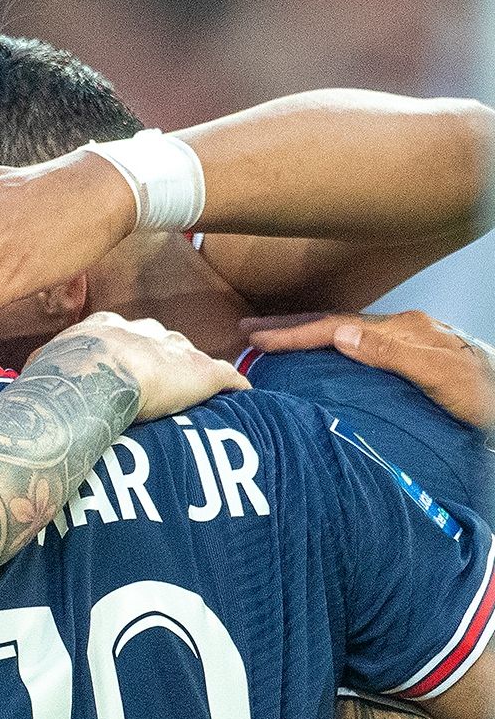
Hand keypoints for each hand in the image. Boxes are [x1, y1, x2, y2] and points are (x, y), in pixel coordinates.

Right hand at [48, 312, 247, 422]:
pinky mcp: (203, 372)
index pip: (121, 332)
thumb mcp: (38, 369)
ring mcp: (175, 349)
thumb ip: (40, 373)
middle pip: (159, 338)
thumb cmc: (58, 379)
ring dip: (192, 370)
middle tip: (157, 379)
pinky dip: (234, 387)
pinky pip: (227, 376)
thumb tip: (24, 387)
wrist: (93, 376)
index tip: (121, 366)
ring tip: (194, 391)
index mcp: (104, 327)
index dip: (123, 350)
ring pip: (190, 355)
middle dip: (159, 355)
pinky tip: (242, 396)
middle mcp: (143, 331)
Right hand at [243, 309, 494, 431]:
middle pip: (335, 323)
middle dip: (289, 326)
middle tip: (247, 329)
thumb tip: (338, 334)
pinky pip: (358, 344)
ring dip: (305, 333)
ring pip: (345, 332)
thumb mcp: (440, 376)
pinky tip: (319, 354)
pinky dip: (328, 346)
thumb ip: (391, 353)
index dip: (294, 333)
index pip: (337, 326)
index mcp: (405, 330)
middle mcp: (403, 329)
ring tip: (271, 338)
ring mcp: (408, 341)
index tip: (256, 339)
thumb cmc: (482, 395)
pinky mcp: (411, 356)